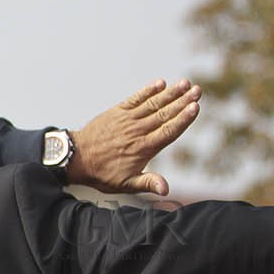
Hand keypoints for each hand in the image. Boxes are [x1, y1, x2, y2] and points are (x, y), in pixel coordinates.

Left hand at [67, 79, 199, 195]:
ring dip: (170, 93)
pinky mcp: (117, 112)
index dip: (183, 119)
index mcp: (143, 148)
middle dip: (182, 101)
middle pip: (164, 114)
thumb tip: (166, 190)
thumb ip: (148, 183)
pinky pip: (135, 99)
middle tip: (198, 90)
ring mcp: (127, 120)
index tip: (195, 107)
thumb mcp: (125, 184)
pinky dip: (147, 91)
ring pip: (152, 104)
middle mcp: (137, 131)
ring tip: (186, 83)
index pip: (168, 131)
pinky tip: (160, 83)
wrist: (75, 159)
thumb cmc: (102, 174)